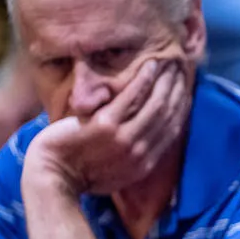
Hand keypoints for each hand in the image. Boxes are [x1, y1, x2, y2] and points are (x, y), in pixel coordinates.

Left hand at [23, 59, 188, 194]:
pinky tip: (149, 65)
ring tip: (168, 63)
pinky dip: (144, 79)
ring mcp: (124, 137)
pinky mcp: (106, 124)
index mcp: (146, 164)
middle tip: (180, 69)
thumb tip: (150, 139)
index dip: (182, 106)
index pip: (173, 130)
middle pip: (168, 114)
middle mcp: (140, 151)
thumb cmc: (80, 173)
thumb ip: (137, 158)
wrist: (54, 175)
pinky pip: (132, 96)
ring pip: (155, 103)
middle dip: (177, 89)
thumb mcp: (119, 175)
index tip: (185, 88)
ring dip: (164, 80)